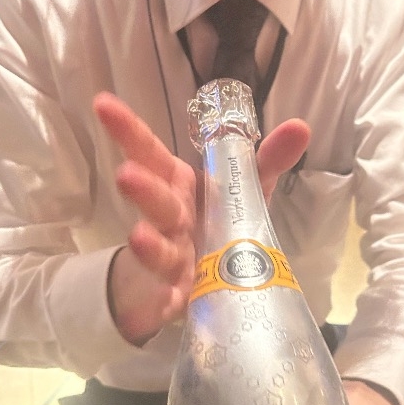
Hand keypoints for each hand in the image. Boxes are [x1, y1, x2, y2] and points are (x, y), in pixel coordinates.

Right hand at [94, 93, 309, 343]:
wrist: (184, 285)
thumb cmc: (211, 226)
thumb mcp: (241, 192)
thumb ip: (265, 161)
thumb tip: (300, 126)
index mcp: (179, 186)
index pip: (149, 153)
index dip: (128, 130)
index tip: (102, 103)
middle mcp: (170, 219)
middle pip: (157, 202)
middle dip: (144, 190)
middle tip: (127, 176)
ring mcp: (168, 260)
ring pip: (159, 251)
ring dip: (150, 246)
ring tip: (139, 237)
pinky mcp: (172, 299)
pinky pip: (166, 301)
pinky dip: (164, 301)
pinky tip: (167, 301)